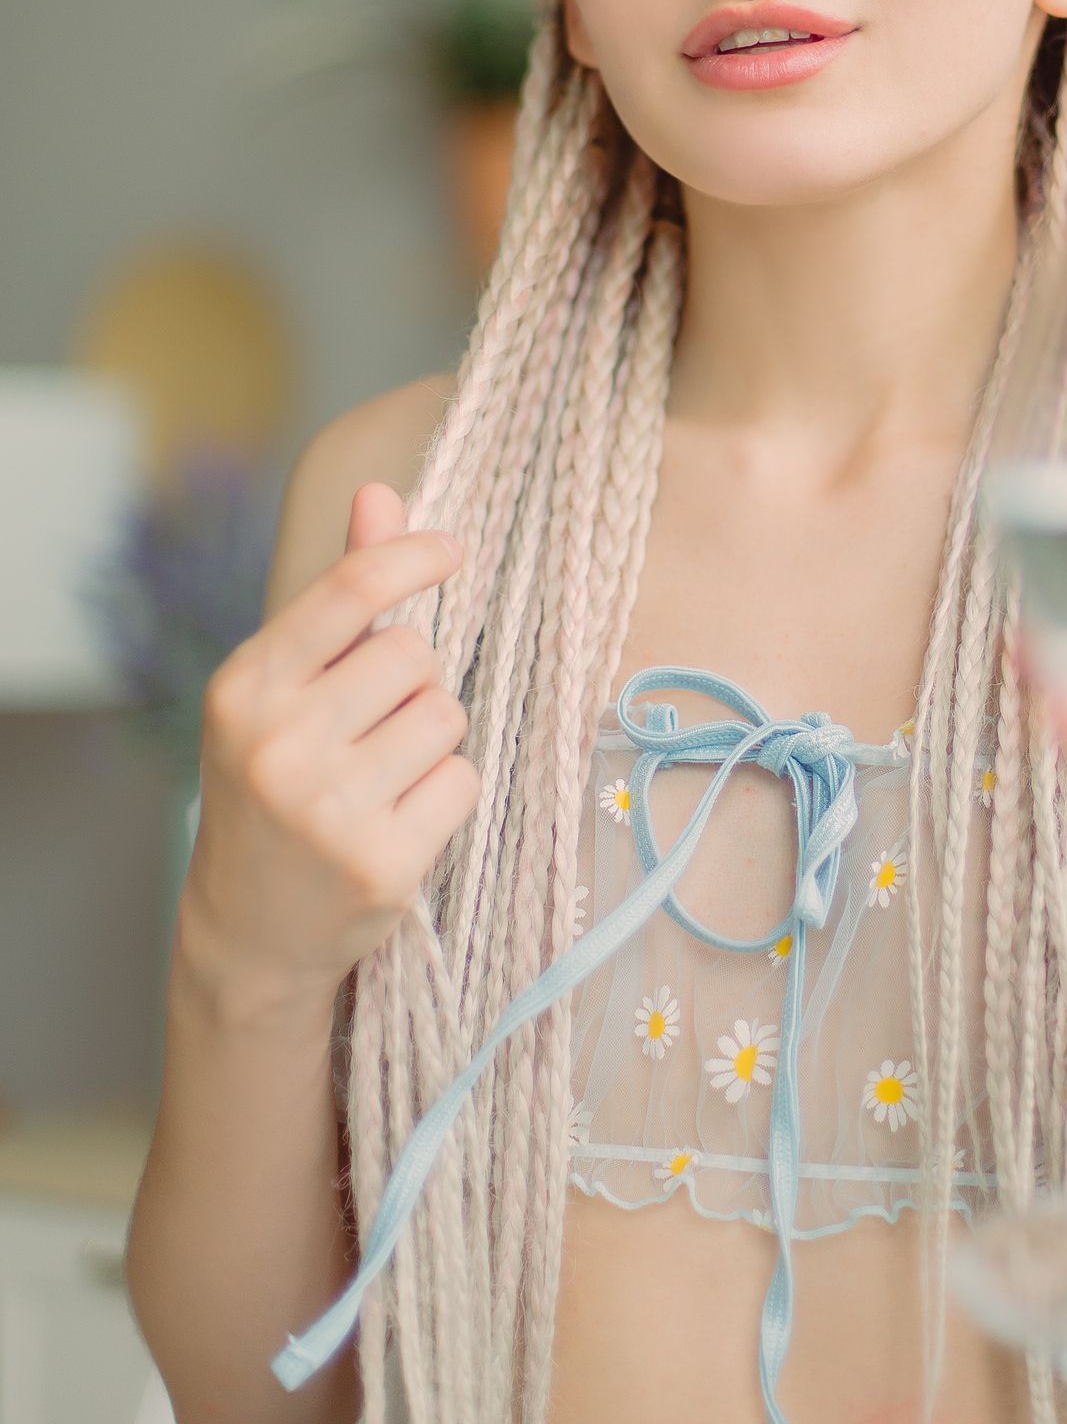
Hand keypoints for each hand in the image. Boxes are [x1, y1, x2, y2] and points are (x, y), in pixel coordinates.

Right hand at [177, 483, 479, 1020]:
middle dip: (411, 681)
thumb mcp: (283, 687)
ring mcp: (328, 810)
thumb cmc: (274, 783)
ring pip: (446, 715)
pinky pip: (463, 780)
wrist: (247, 932)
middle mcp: (278, 743)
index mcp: (245, 687)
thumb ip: (340, 594)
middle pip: (414, 654)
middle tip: (369, 728)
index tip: (451, 549)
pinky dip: (444, 794)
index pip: (349, 588)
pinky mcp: (381, 865)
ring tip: (380, 776)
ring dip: (431, 738)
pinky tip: (396, 822)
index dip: (412, 555)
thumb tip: (381, 491)